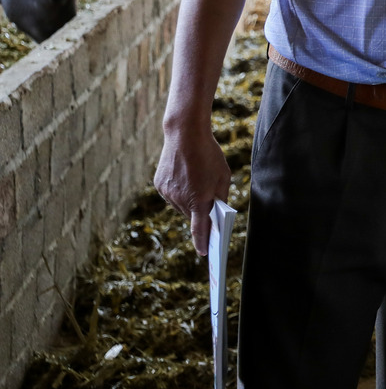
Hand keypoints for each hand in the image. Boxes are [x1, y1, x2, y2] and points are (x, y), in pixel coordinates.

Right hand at [153, 121, 230, 256]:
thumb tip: (217, 212)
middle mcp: (180, 199)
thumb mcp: (223, 176)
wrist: (184, 134)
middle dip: (199, 211)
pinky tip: (185, 176)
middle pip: (191, 215)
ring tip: (195, 182)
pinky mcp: (159, 185)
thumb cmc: (209, 155)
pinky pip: (171, 195)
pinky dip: (179, 191)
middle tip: (206, 201)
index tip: (204, 253)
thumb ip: (221, 196)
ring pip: (180, 205)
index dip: (202, 242)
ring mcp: (167, 193)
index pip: (200, 229)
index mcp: (199, 199)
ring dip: (189, 200)